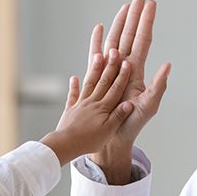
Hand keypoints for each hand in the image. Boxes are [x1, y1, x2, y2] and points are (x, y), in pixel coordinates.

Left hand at [41, 29, 133, 164]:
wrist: (66, 144)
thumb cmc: (89, 141)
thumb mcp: (108, 130)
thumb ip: (118, 116)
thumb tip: (130, 102)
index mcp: (104, 107)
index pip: (116, 88)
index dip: (122, 75)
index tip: (127, 62)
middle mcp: (92, 102)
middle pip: (103, 81)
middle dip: (110, 65)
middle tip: (114, 51)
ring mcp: (80, 104)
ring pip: (89, 83)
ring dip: (94, 69)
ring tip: (98, 55)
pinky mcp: (70, 109)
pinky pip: (73, 95)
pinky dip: (74, 86)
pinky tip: (74, 78)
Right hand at [89, 0, 170, 182]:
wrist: (113, 136)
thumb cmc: (132, 123)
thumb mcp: (149, 106)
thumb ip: (159, 86)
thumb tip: (168, 65)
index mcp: (136, 70)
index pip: (143, 40)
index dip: (146, 22)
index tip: (150, 4)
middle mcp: (124, 66)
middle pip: (129, 35)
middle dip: (134, 16)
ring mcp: (110, 70)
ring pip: (114, 40)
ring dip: (119, 23)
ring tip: (124, 6)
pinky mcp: (97, 76)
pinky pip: (95, 55)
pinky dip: (96, 41)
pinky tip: (99, 27)